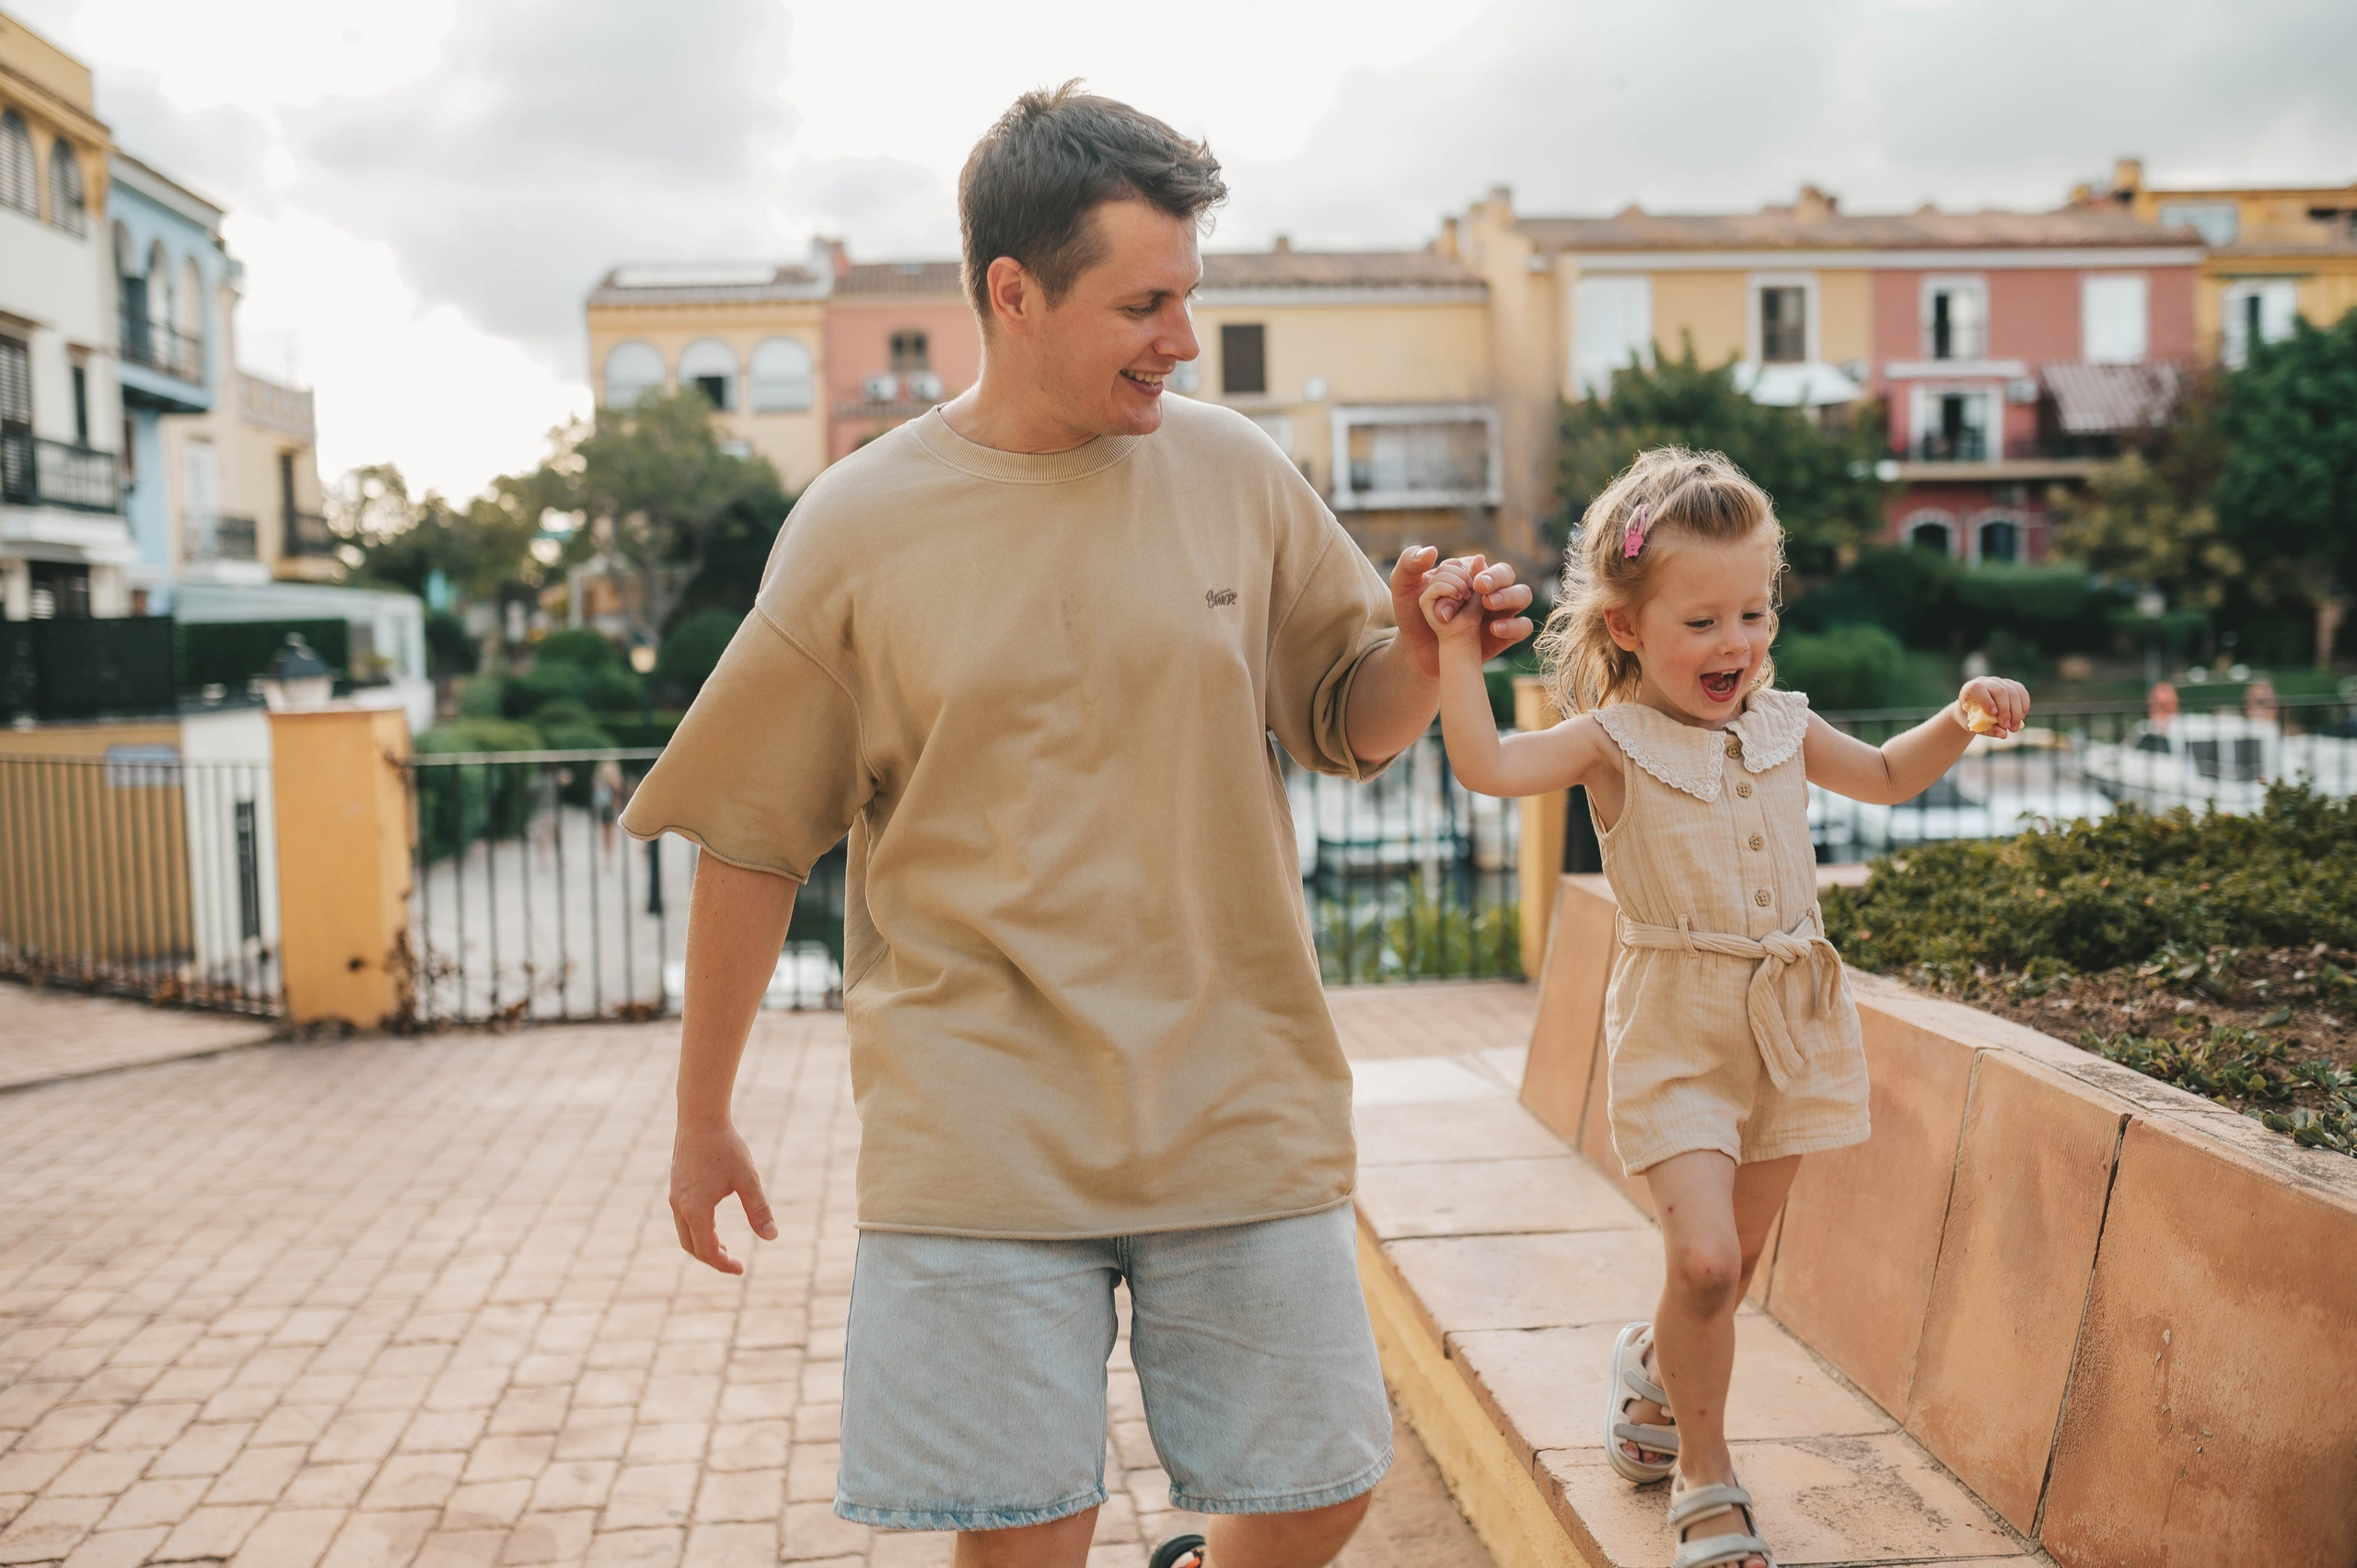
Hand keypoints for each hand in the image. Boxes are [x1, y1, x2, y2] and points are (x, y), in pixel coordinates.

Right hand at [669, 1119, 776, 1274]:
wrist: (700, 1117)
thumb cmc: (726, 1147)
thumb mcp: (748, 1179)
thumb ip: (759, 1210)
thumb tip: (772, 1236)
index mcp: (697, 1210)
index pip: (707, 1250)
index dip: (724, 1264)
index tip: (741, 1269)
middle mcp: (681, 1207)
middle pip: (692, 1247)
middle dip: (712, 1258)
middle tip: (733, 1262)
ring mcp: (675, 1197)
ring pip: (685, 1233)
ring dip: (703, 1244)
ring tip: (724, 1247)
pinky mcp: (676, 1186)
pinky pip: (682, 1218)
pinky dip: (697, 1229)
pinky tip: (713, 1222)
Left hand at [1388, 547, 1534, 678]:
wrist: (1416, 651)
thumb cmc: (1413, 615)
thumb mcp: (1403, 587)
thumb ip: (1409, 564)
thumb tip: (1433, 550)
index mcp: (1468, 573)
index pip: (1480, 564)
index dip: (1475, 572)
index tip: (1466, 585)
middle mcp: (1488, 589)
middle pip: (1507, 573)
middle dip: (1497, 577)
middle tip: (1480, 588)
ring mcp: (1499, 611)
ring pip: (1522, 594)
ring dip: (1509, 596)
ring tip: (1487, 605)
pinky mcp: (1505, 634)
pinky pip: (1523, 626)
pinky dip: (1513, 625)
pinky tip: (1493, 629)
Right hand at [1418, 560, 1482, 642]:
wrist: (1463, 638)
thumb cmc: (1472, 616)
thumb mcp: (1479, 591)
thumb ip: (1479, 574)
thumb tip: (1480, 557)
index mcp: (1448, 578)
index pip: (1455, 562)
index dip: (1468, 571)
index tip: (1476, 586)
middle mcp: (1437, 582)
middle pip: (1449, 565)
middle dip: (1464, 576)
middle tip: (1469, 593)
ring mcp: (1430, 591)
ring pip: (1443, 572)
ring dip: (1458, 584)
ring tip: (1463, 598)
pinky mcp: (1424, 601)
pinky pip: (1437, 585)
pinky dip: (1450, 590)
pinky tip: (1458, 599)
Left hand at [1956, 676, 2029, 736]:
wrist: (1973, 710)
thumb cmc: (1970, 718)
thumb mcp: (1973, 726)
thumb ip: (1987, 729)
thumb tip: (2004, 734)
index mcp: (1969, 689)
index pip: (1977, 688)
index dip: (1986, 700)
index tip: (1993, 714)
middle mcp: (1985, 682)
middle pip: (2000, 691)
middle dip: (2005, 710)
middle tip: (2007, 727)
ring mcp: (1999, 681)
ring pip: (2013, 691)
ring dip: (2016, 711)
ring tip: (2014, 728)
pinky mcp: (2011, 684)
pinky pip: (2022, 692)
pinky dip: (2024, 706)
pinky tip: (2021, 718)